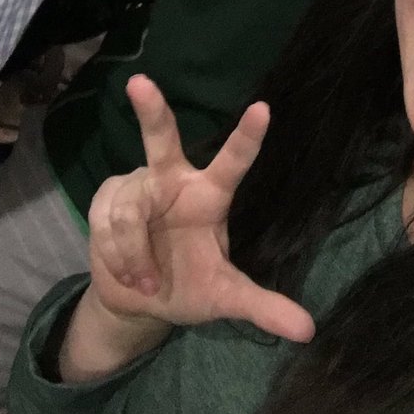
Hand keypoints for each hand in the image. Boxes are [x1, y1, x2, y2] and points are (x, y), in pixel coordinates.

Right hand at [87, 75, 313, 343]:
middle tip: (140, 82)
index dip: (247, 137)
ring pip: (131, 210)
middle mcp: (173, 179)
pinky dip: (118, 256)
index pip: (233, 161)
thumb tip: (307, 331)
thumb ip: (263, 307)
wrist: (136, 301)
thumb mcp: (225, 297)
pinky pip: (106, 224)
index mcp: (210, 195)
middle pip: (161, 137)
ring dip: (135, 254)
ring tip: (146, 280)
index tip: (264, 108)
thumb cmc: (188, 285)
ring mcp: (138, 185)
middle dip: (150, 109)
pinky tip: (126, 270)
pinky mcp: (106, 199)